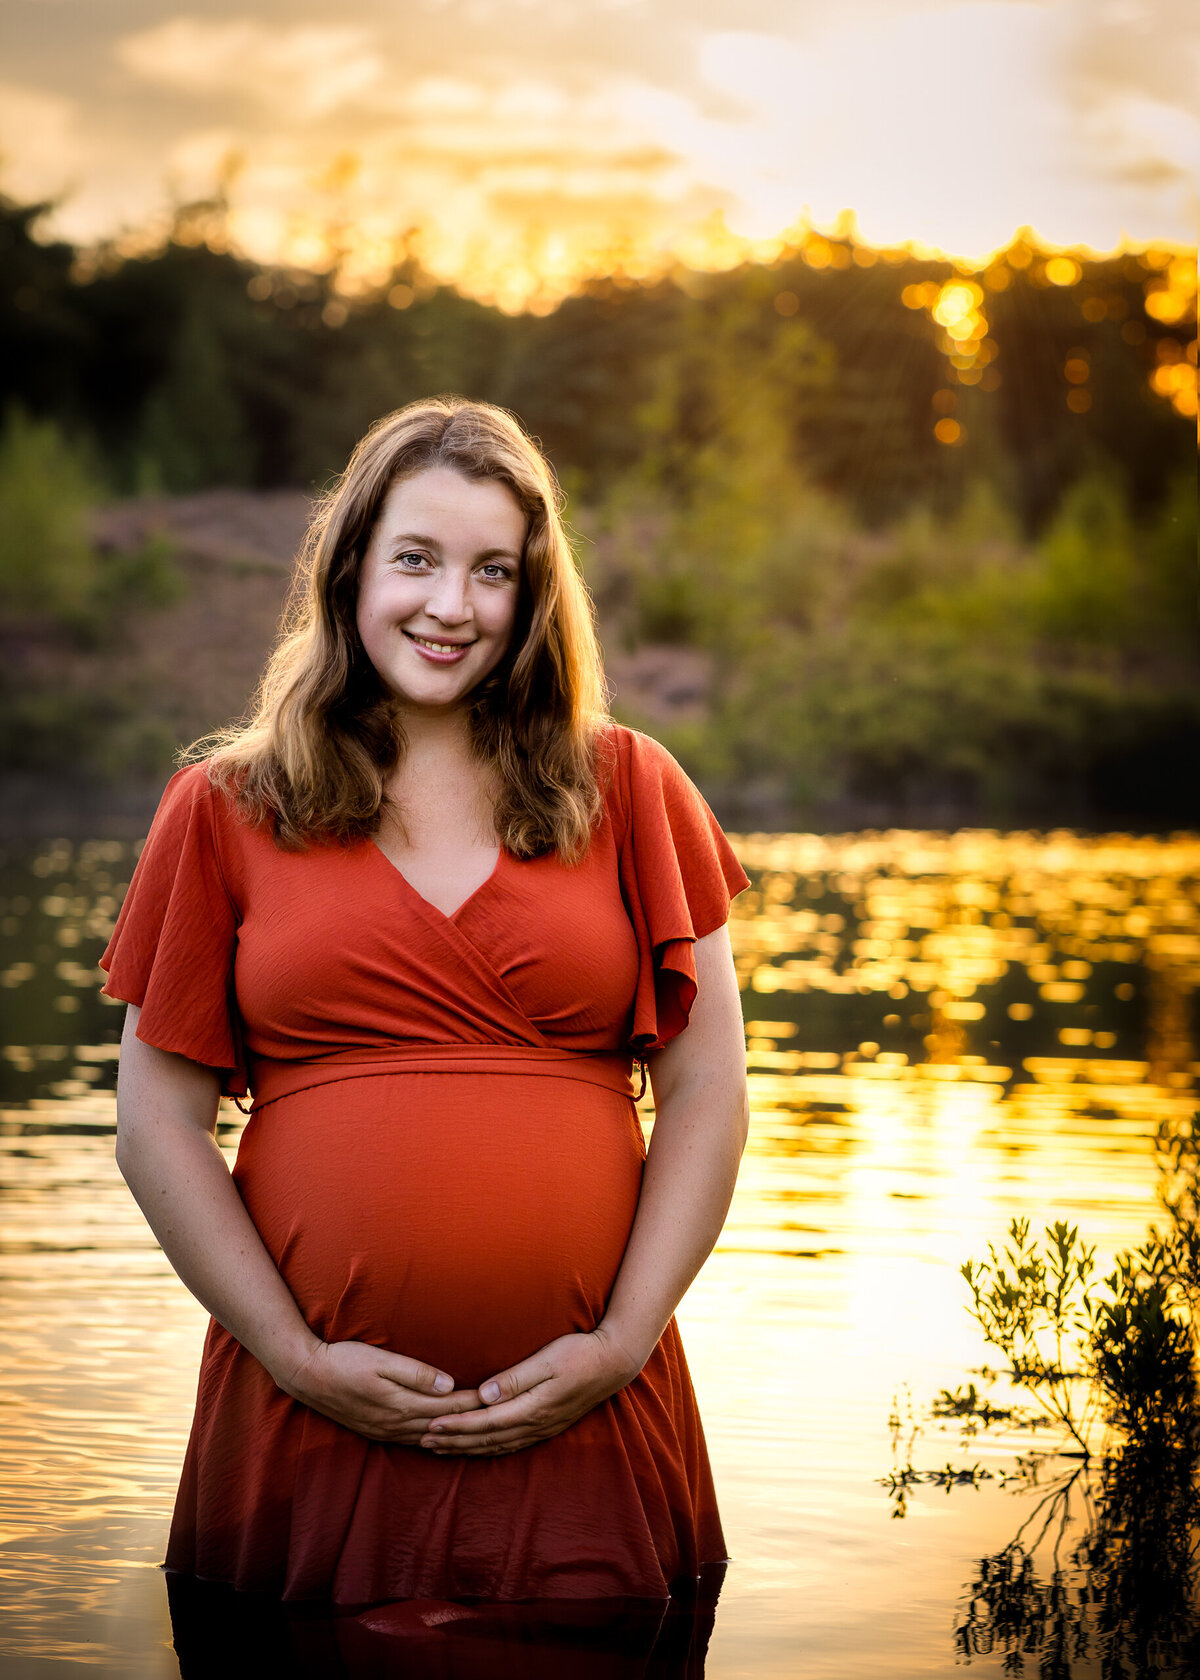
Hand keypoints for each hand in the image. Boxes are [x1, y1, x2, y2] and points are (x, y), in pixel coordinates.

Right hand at [278, 1340, 483, 1442]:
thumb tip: (449, 1384)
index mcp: (402, 1405)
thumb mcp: (382, 1360)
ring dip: (455, 1436)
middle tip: (500, 1418)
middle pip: (444, 1425)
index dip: (475, 1403)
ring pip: (430, 1439)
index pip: (449, 1407)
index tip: (499, 1399)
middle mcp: (397, 1424)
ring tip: (479, 1433)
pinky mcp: (378, 1432)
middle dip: (472, 1422)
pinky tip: (443, 1439)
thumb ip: (417, 1373)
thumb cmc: (345, 1361)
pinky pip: (414, 1441)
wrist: (308, 1376)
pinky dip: (434, 1441)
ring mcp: (386, 1432)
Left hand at [418, 1326, 642, 1457]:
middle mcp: (535, 1424)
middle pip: (486, 1439)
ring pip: (497, 1445)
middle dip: (453, 1442)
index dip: (455, 1426)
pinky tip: (478, 1447)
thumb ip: (514, 1379)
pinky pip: (511, 1444)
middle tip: (422, 1442)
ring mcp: (542, 1428)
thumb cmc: (579, 1353)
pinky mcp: (548, 1426)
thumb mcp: (546, 1360)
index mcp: (532, 1407)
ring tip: (441, 1448)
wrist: (614, 1363)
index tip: (429, 1426)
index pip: (485, 1422)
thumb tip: (483, 1396)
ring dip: (467, 1448)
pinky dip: (489, 1448)